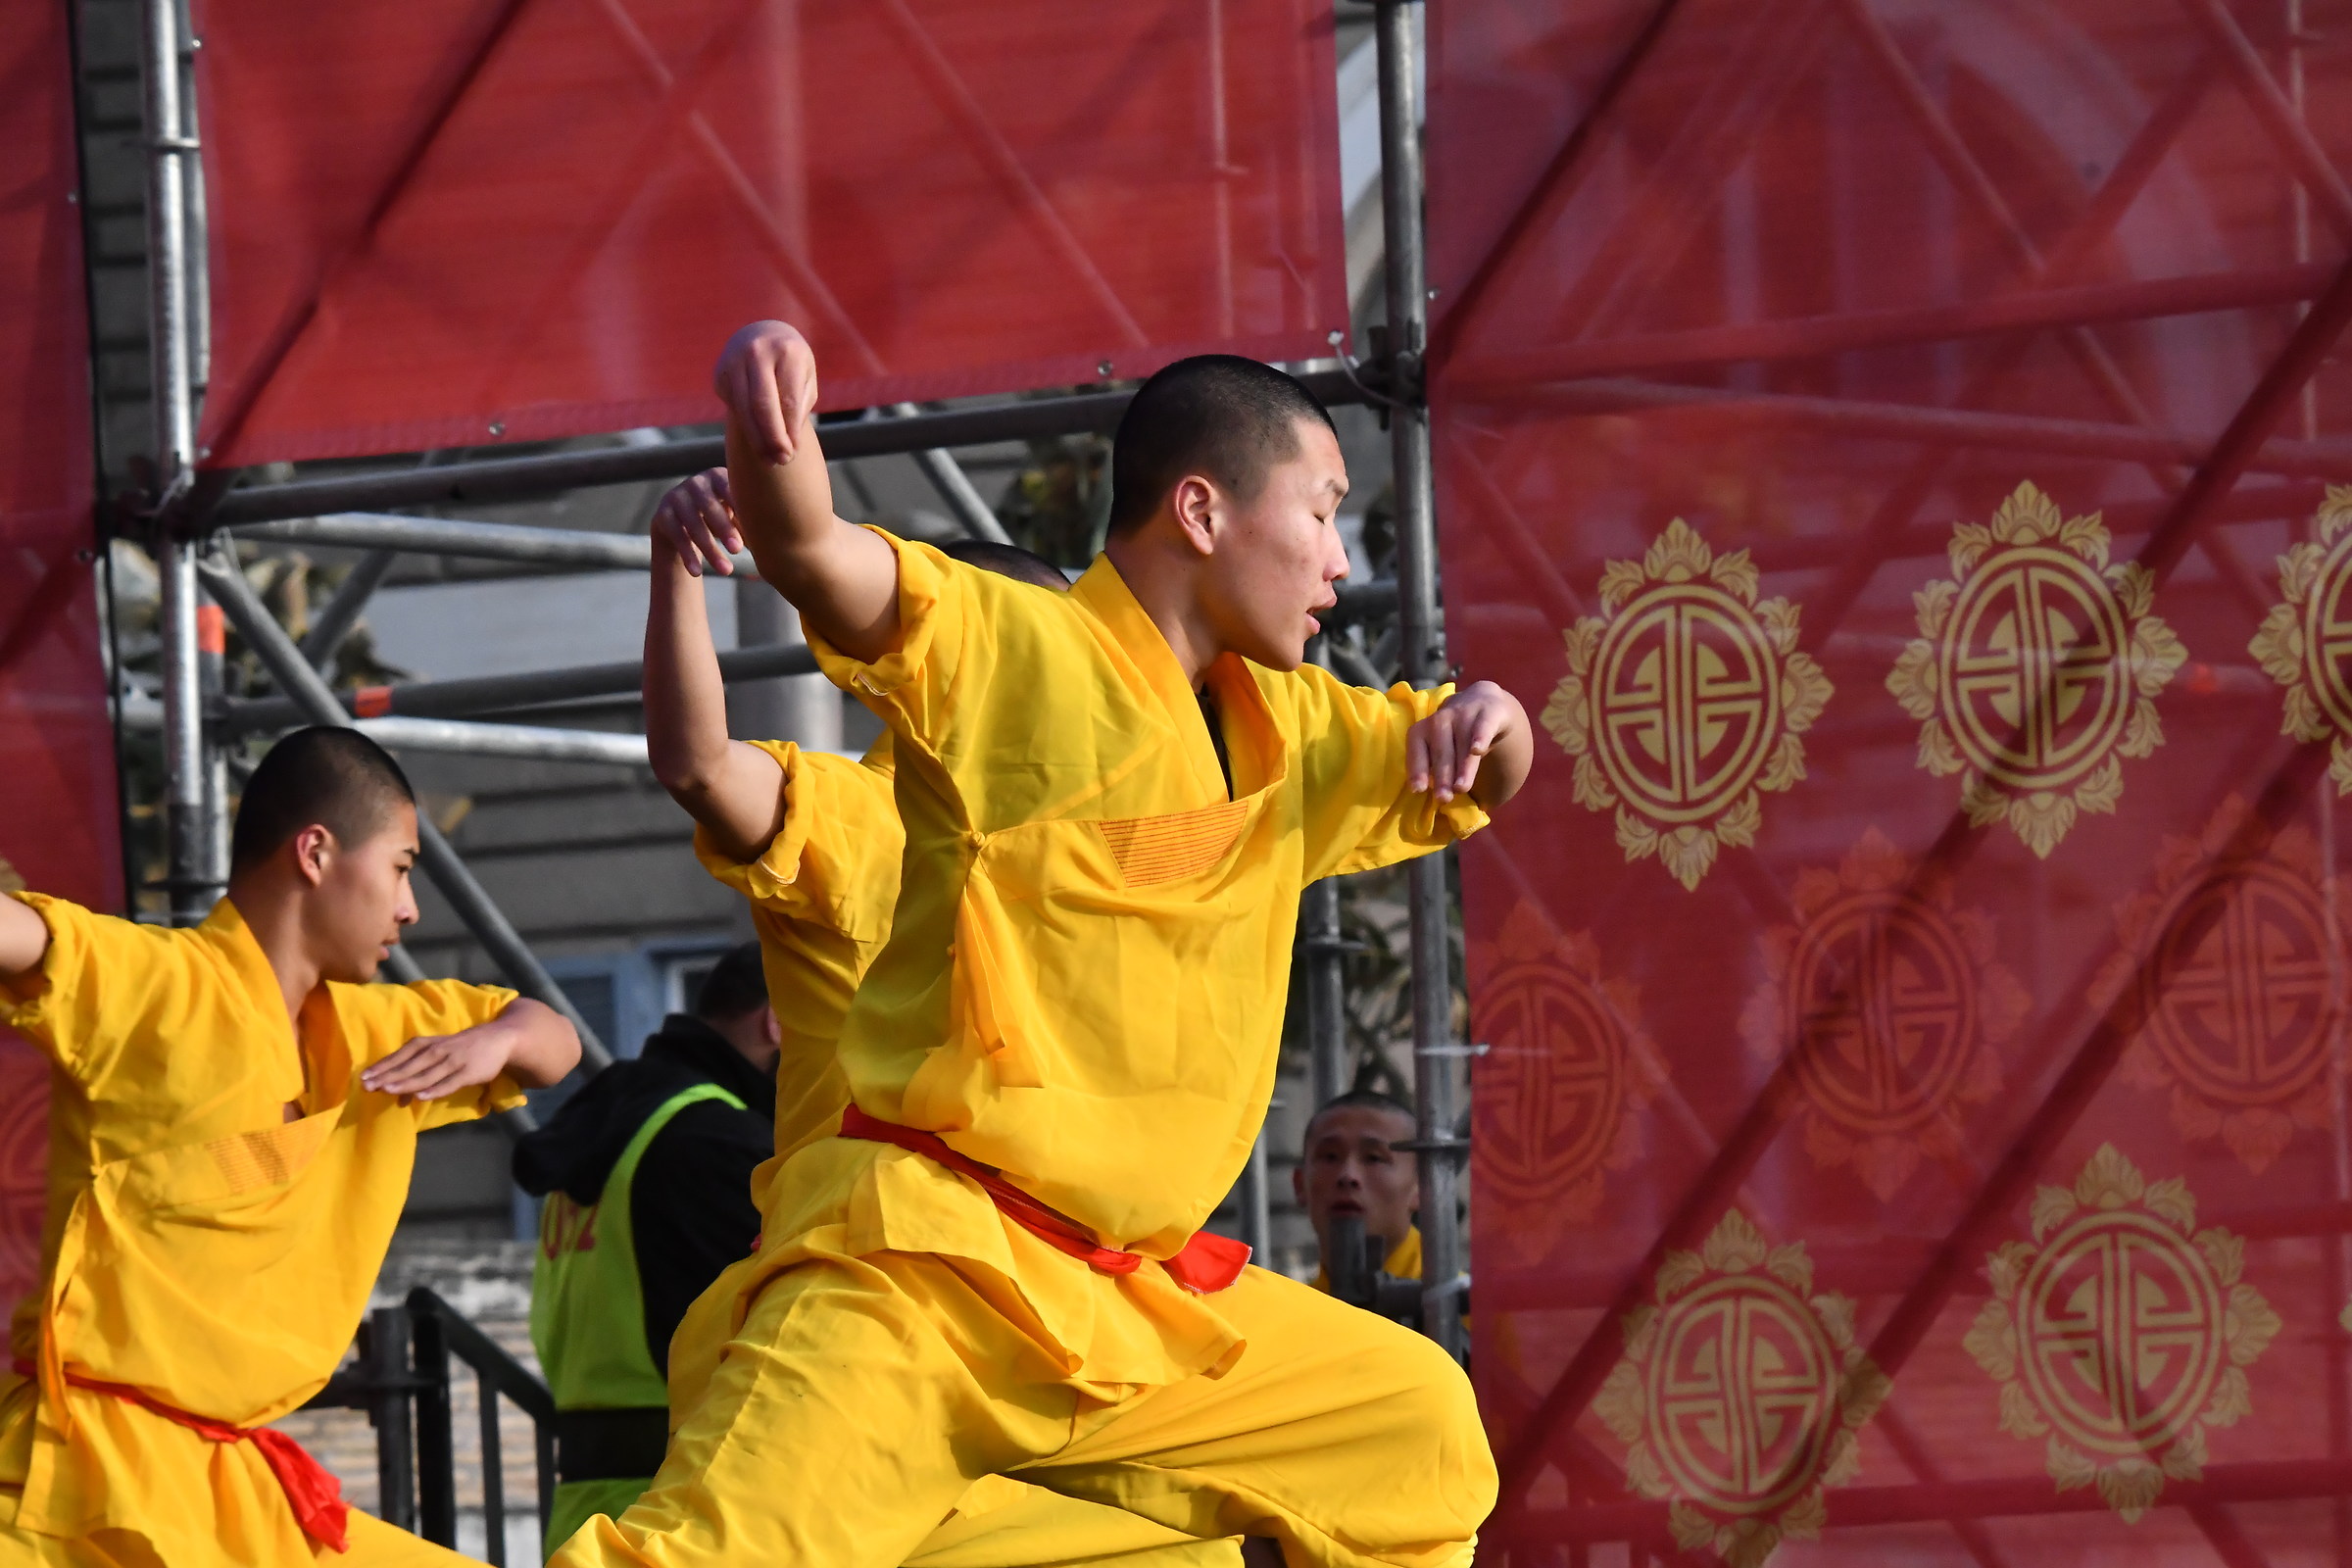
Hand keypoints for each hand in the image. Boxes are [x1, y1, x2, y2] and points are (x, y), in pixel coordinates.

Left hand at [360, 1023, 518, 1103]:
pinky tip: (421, 1097)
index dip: (383, 1066)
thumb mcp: (439, 1055)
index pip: (401, 1055)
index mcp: (428, 1044)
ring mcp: (454, 1061)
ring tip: (388, 1090)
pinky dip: (435, 1089)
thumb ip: (417, 1074)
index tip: (363, 1078)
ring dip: (407, 1082)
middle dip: (389, 1076)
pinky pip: (450, 1082)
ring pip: (427, 1073)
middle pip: (410, 1065)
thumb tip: (396, 1097)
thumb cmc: (461, 1048)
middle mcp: (438, 1050)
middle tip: (368, 1086)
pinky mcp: (469, 1072)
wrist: (498, 1038)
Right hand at [654, 467, 742, 578]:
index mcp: (718, 477)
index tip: (753, 523)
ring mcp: (676, 496)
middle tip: (738, 550)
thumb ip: (751, 523)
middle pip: (709, 505)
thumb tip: (777, 544)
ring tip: (727, 571)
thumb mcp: (735, 517)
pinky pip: (676, 535)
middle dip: (725, 528)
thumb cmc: (720, 519)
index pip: (730, 488)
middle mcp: (696, 483)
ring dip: (710, 549)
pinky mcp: (662, 514)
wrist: (680, 524)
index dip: (740, 504)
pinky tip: (698, 573)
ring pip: (692, 524)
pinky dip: (688, 555)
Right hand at [713, 320, 819, 466]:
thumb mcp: (804, 378)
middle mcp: (758, 352)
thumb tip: (789, 444)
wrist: (762, 334)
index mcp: (788, 352)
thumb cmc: (791, 364)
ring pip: (743, 408)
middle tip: (780, 462)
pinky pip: (733, 405)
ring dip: (755, 439)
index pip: (788, 400)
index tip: (793, 453)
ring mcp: (735, 360)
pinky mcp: (720, 372)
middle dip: (771, 438)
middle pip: (762, 405)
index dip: (789, 431)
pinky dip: (744, 427)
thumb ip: (799, 407)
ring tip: (768, 461)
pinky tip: (755, 441)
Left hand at [1406, 680, 1529, 804]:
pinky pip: (1482, 725)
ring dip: (1461, 765)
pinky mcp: (1489, 711)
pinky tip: (1477, 750)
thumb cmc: (1457, 736)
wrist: (1485, 703)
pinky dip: (1479, 737)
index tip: (1418, 790)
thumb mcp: (1444, 750)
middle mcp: (1441, 718)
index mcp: (1424, 728)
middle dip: (1441, 775)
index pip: (1416, 747)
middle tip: (1443, 798)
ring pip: (1462, 742)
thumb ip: (1439, 772)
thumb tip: (1440, 805)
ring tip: (1462, 788)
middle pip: (1440, 749)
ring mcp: (1465, 712)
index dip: (1416, 768)